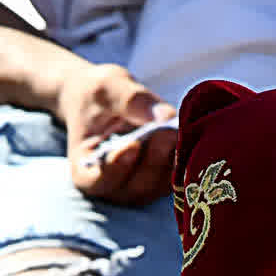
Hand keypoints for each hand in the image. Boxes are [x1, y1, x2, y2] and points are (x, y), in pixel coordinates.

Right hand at [58, 61, 177, 205]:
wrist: (106, 101)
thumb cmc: (98, 96)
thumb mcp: (107, 88)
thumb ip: (130, 100)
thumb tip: (166, 116)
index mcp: (86, 171)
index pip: (100, 182)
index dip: (116, 170)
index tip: (131, 145)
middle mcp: (114, 187)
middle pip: (136, 188)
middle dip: (154, 161)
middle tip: (167, 131)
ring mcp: (141, 185)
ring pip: (161, 185)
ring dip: (173, 161)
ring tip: (178, 130)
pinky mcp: (163, 178)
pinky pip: (178, 176)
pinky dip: (185, 158)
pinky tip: (190, 135)